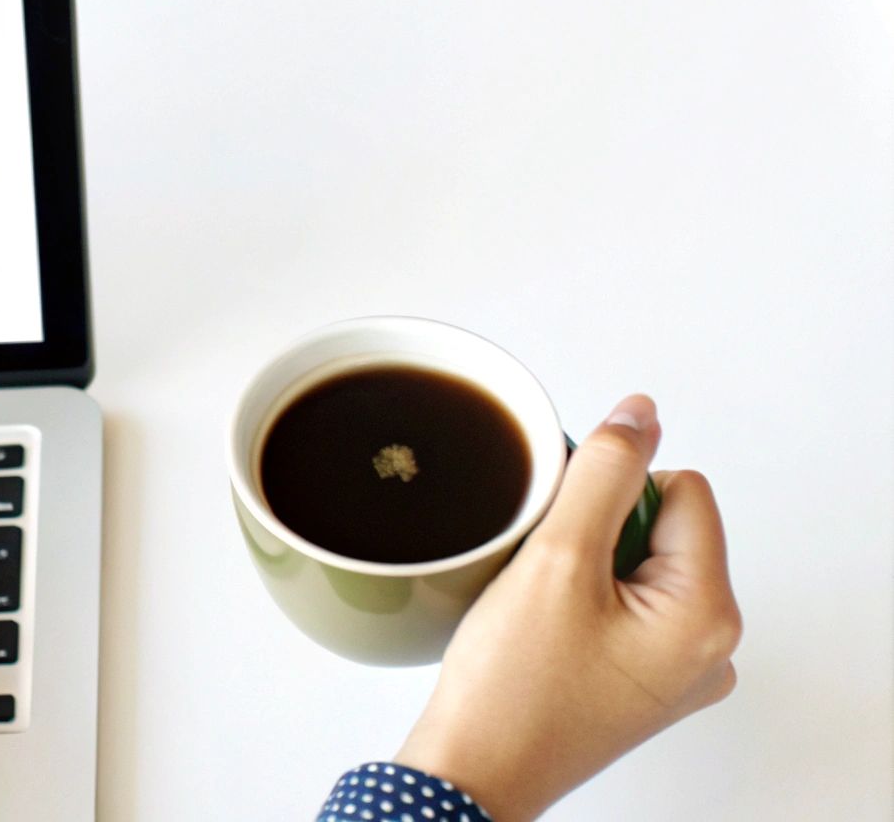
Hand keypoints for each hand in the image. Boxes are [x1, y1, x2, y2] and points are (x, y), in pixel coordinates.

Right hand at [395, 394, 742, 820]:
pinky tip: (542, 631)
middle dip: (595, 532)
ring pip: (636, 564)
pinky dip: (578, 602)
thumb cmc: (510, 690)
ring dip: (582, 567)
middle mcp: (710, 648)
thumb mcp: (556, 560)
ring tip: (539, 609)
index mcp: (709, 615)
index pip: (680, 489)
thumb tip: (641, 411)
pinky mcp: (641, 683)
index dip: (609, 495)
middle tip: (544, 579)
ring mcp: (677, 671)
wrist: (473, 773)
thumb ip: (604, 474)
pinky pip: (622, 606)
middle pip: (663, 526)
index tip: (561, 537)